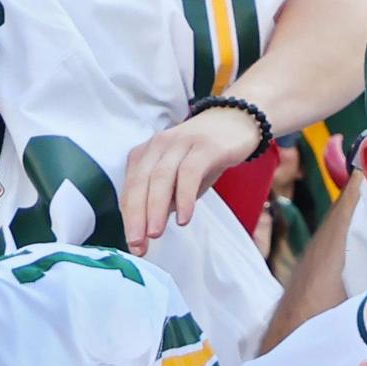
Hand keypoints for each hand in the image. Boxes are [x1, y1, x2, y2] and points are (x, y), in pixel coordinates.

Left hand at [120, 98, 269, 245]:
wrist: (236, 121)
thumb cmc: (203, 157)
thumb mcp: (178, 180)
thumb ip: (164, 202)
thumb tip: (147, 233)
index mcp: (146, 154)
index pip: (131, 189)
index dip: (129, 218)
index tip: (133, 244)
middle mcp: (158, 146)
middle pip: (140, 183)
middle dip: (136, 216)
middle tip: (137, 243)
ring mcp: (180, 143)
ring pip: (161, 178)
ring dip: (155, 209)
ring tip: (154, 234)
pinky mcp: (204, 146)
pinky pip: (189, 174)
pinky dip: (184, 198)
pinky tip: (184, 219)